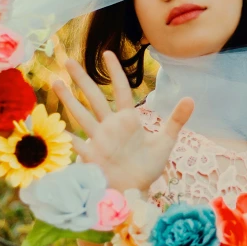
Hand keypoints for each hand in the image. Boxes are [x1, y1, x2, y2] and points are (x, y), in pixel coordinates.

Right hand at [52, 51, 193, 192]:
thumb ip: (176, 120)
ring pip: (81, 115)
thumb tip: (191, 98)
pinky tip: (56, 126)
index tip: (107, 53)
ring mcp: (98, 140)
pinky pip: (77, 143)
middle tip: (68, 60)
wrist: (135, 191)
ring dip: (68, 99)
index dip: (115, 72)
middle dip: (82, 79)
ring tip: (55, 81)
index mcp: (127, 119)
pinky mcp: (92, 157)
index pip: (120, 90)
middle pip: (94, 97)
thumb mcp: (165, 142)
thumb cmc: (146, 167)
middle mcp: (110, 126)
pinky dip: (67, 136)